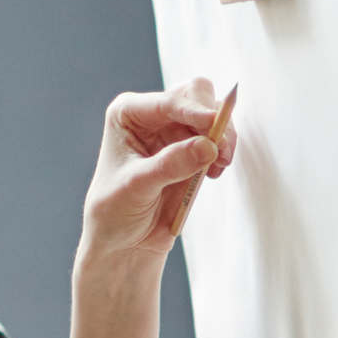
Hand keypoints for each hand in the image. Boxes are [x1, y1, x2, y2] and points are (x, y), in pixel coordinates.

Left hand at [78, 78, 236, 266]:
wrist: (123, 242)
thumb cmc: (114, 211)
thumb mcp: (137, 186)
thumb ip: (170, 165)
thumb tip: (208, 146)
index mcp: (128, 113)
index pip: (168, 102)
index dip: (194, 110)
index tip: (214, 123)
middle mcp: (152, 115)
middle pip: (195, 95)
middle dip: (212, 119)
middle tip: (220, 149)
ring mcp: (174, 131)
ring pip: (213, 115)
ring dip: (222, 137)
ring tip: (218, 166)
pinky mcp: (192, 151)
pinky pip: (218, 138)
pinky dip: (223, 151)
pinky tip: (213, 173)